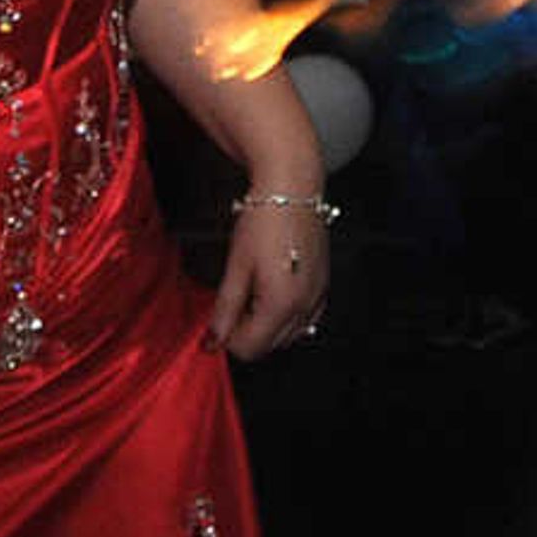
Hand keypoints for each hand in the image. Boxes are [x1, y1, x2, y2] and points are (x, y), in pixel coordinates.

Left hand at [216, 187, 332, 359]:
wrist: (292, 188)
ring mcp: (318, 296)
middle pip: (270, 346)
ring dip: (268, 327)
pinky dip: (288, 317)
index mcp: (281, 303)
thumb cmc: (264, 220)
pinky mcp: (324, 285)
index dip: (228, 338)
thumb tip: (212, 341)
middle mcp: (305, 305)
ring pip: (289, 336)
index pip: (249, 348)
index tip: (220, 317)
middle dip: (247, 333)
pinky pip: (307, 319)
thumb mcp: (236, 266)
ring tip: (253, 295)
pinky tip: (274, 294)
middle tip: (234, 302)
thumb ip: (224, 309)